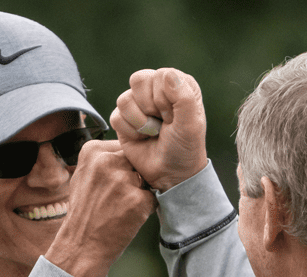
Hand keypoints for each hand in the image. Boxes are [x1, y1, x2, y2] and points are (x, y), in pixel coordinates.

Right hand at [44, 139, 155, 276]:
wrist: (81, 246)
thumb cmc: (84, 213)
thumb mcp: (83, 176)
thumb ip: (103, 159)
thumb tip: (127, 148)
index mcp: (92, 151)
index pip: (122, 148)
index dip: (122, 167)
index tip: (112, 183)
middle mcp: (107, 161)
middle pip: (135, 162)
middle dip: (132, 178)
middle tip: (117, 198)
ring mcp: (123, 181)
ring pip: (145, 179)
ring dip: (138, 193)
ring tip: (119, 208)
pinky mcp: (138, 200)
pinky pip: (152, 197)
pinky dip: (144, 208)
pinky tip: (127, 217)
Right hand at [111, 68, 208, 192]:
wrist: (170, 174)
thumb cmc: (185, 148)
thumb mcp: (191, 124)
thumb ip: (184, 97)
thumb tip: (167, 74)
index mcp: (177, 84)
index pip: (160, 75)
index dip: (164, 98)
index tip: (173, 117)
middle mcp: (156, 89)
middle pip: (139, 80)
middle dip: (150, 108)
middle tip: (162, 124)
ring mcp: (138, 104)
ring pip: (124, 99)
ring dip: (140, 123)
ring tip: (153, 132)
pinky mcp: (123, 119)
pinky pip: (115, 116)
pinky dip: (129, 132)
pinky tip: (141, 138)